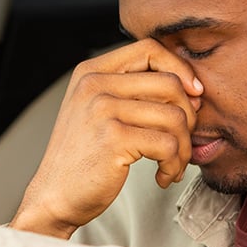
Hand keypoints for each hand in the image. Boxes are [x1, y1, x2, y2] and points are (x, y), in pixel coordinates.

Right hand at [11, 39, 202, 238]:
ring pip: (175, 117)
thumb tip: (192, 88)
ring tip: (172, 165)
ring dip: (183, 147)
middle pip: (170, 83)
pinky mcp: (113, 138)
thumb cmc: (83, 158)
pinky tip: (162, 176)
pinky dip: (173, 165)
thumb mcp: (98, 111)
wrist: (54, 196)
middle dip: (188, 117)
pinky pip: (168, 144)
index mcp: (91, 72)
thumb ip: (132, 91)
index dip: (180, 69)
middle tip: (181, 143)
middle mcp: (94, 84)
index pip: (150, 49)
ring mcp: (102, 109)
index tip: (192, 96)